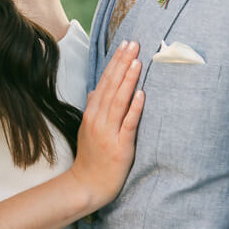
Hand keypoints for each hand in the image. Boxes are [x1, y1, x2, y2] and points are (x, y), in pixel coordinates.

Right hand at [71, 40, 143, 209]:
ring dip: (128, 80)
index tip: (125, 45)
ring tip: (138, 61)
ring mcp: (108, 132)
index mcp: (92, 113)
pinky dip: (134, 108)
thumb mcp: (86, 130)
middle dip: (123, 63)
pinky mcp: (120, 146)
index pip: (105, 82)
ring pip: (119, 101)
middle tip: (134, 44)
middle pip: (112, 86)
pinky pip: (128, 124)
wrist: (87, 185)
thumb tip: (94, 91)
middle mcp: (98, 119)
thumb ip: (92, 109)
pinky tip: (141, 94)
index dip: (115, 63)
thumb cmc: (90, 158)